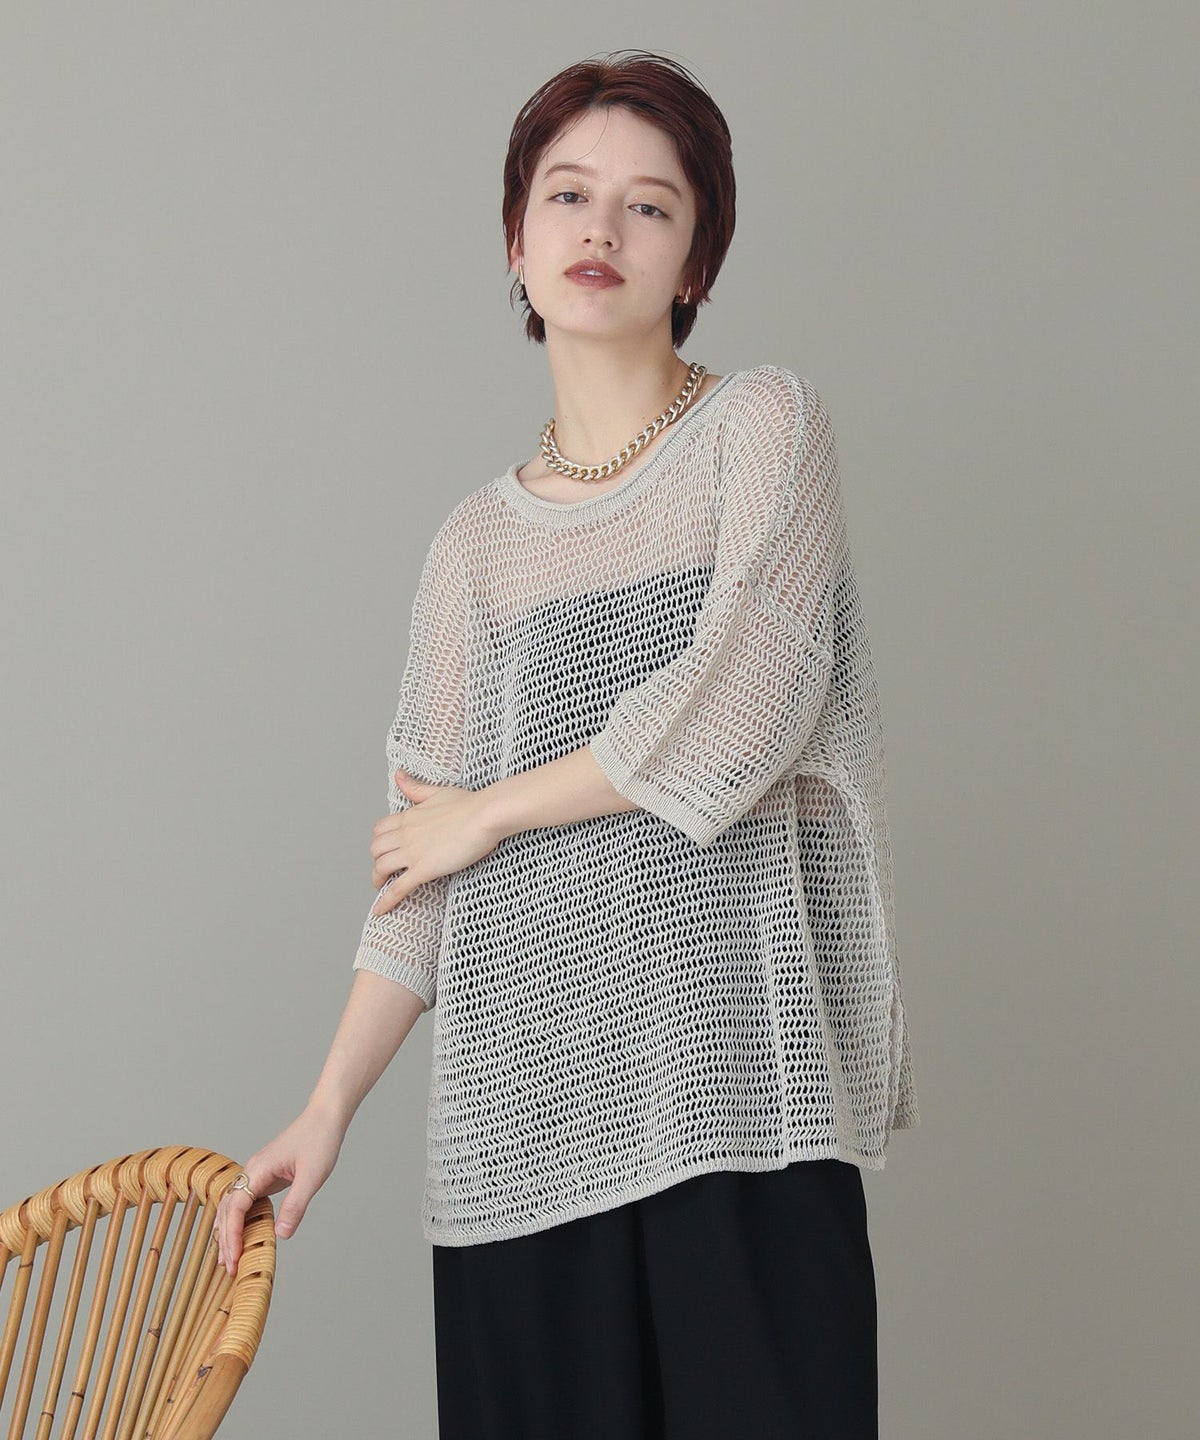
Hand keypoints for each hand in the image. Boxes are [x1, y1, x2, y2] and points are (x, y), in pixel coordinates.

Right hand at [211, 1104, 345, 1277]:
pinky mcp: (265, 1177)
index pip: (236, 1207)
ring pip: (233, 1206)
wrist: (325, 1118)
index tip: (233, 1257)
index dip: (232, 1233)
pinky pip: (245, 1202)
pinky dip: (239, 1221)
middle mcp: (252, 1171)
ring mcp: (256, 1174)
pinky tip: (239, 1237)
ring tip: (227, 1260)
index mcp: (258, 1169)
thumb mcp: (312, 1176)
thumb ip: (295, 1206)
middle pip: (228, 1209)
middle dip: (226, 1239)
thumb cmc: (319, 1141)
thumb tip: (280, 1235)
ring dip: (228, 1232)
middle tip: (228, 1268)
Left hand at [368, 769, 502, 915]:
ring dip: (378, 879)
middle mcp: (406, 833)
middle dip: (377, 860)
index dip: (380, 841)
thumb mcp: (438, 792)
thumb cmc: (470, 803)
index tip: (385, 849)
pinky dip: (386, 901)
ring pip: (381, 867)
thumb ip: (416, 788)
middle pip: (376, 849)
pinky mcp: (424, 868)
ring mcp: (413, 852)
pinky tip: (379, 911)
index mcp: (410, 815)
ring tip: (381, 887)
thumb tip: (399, 776)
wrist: (486, 815)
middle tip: (385, 869)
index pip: (381, 829)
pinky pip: (398, 888)